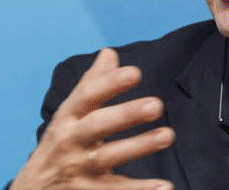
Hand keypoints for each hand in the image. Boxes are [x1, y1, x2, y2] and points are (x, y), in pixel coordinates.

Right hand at [10, 48, 174, 189]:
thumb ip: (92, 84)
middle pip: (97, 126)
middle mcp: (71, 141)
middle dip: (126, 114)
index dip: (110, 83)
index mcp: (68, 117)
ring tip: (168, 135)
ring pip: (109, 157)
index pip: (87, 95)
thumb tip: (110, 53)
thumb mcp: (69, 114)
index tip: (135, 72)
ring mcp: (79, 168)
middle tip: (157, 105)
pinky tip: (165, 186)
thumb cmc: (60, 143)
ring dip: (139, 147)